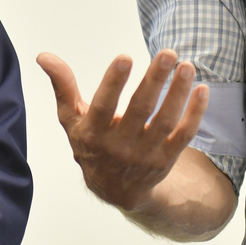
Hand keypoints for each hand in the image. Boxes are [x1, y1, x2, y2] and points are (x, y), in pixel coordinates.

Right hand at [36, 49, 208, 212]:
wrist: (114, 190)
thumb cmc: (90, 145)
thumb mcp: (71, 119)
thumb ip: (62, 86)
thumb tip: (44, 56)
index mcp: (94, 133)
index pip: (104, 105)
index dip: (113, 82)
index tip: (125, 57)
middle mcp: (120, 146)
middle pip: (140, 110)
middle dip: (155, 80)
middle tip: (168, 54)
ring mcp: (145, 154)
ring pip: (165, 122)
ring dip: (178, 94)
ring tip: (186, 67)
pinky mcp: (165, 159)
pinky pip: (183, 135)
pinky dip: (195, 114)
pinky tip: (201, 90)